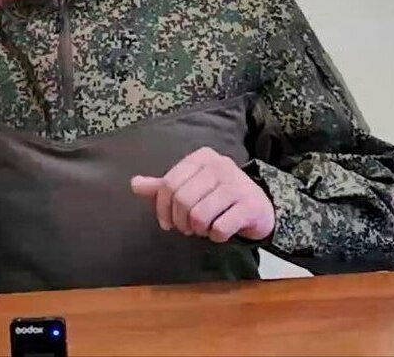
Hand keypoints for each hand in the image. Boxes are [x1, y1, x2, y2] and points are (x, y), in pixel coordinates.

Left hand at [131, 147, 274, 242]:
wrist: (259, 206)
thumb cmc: (218, 196)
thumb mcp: (190, 187)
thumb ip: (163, 186)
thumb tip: (134, 184)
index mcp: (201, 158)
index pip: (168, 183)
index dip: (162, 209)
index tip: (166, 223)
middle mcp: (219, 165)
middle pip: (183, 200)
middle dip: (181, 222)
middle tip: (188, 228)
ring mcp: (236, 184)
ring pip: (200, 215)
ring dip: (199, 230)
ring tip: (204, 228)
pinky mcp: (250, 205)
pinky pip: (220, 228)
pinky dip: (216, 236)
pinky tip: (220, 232)